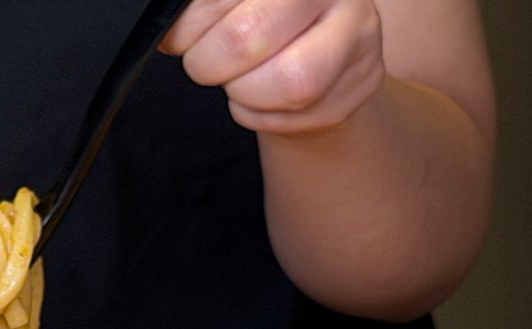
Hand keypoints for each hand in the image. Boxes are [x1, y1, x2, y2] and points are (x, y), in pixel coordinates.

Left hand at [162, 0, 385, 135]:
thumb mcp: (235, 4)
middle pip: (248, 36)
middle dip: (210, 62)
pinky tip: (265, 96)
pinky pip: (298, 114)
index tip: (180, 37)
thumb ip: (207, 8)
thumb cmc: (266, 25)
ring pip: (288, 82)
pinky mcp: (364, 81)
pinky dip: (262, 114)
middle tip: (207, 62)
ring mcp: (361, 32)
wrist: (319, 61)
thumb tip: (167, 26)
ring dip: (243, 92)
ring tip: (240, 80)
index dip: (189, 25)